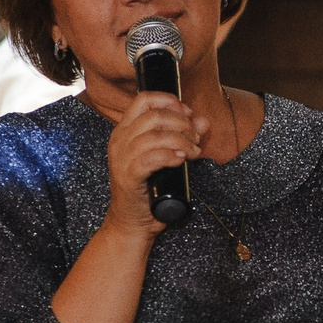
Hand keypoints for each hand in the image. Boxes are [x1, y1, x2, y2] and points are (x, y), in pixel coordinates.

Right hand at [101, 88, 207, 237]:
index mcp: (125, 131)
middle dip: (181, 123)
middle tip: (195, 138)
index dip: (170, 102)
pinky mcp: (128, 177)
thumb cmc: (150, 189)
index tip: (188, 115)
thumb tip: (203, 121)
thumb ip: (184, 136)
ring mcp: (121, 159)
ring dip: (180, 141)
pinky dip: (170, 156)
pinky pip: (150, 159)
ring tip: (193, 152)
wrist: (132, 222)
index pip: (144, 100)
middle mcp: (119, 141)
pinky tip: (181, 160)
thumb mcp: (168, 157)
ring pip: (153, 136)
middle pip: (153, 115)